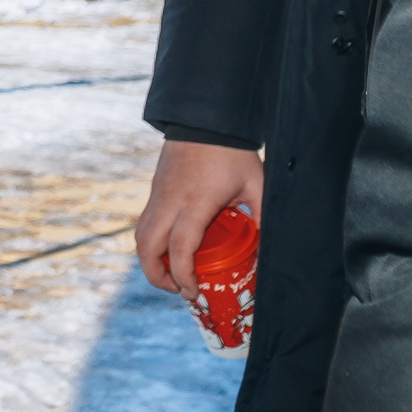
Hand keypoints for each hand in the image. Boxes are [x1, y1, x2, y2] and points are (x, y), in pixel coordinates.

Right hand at [135, 140, 264, 296]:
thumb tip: (271, 246)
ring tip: (171, 273)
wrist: (204, 118)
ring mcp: (158, 195)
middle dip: (157, 276)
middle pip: (146, 248)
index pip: (179, 249)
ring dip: (150, 260)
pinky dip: (151, 242)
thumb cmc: (232, 151)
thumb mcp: (256, 184)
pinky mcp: (155, 189)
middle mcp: (169, 202)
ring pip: (140, 236)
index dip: (182, 276)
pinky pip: (145, 223)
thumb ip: (262, 215)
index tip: (193, 292)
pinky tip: (169, 247)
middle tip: (178, 289)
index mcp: (195, 203)